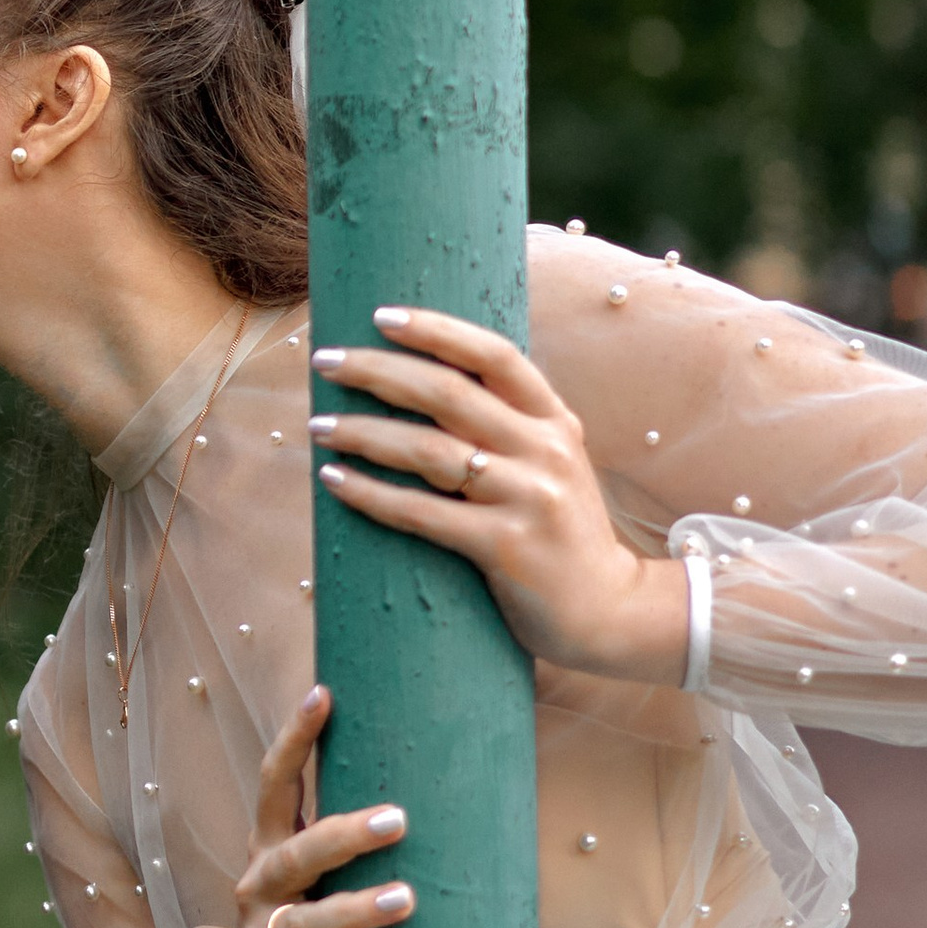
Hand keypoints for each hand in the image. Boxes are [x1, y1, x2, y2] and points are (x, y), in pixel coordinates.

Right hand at [229, 685, 411, 927]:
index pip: (274, 784)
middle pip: (297, 854)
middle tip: (399, 820)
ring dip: (354, 908)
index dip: (294, 740)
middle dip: (346, 836)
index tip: (323, 695)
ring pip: (304, 922)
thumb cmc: (304, 921)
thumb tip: (425, 777)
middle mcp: (259, 885)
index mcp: (269, 846)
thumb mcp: (312, 876)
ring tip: (404, 899)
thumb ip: (343, 838)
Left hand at [309, 307, 686, 683]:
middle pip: (448, 393)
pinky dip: (371, 494)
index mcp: (554, 419)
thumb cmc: (558, 529)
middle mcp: (545, 449)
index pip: (494, 354)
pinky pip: (423, 513)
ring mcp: (528, 497)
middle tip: (325, 362)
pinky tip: (335, 480)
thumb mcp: (550, 462)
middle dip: (377, 371)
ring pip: (428, 451)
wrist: (609, 611)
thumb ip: (506, 424)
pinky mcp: (506, 547)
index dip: (435, 330)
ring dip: (362, 433)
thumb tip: (421, 379)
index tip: (379, 316)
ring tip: (317, 425)